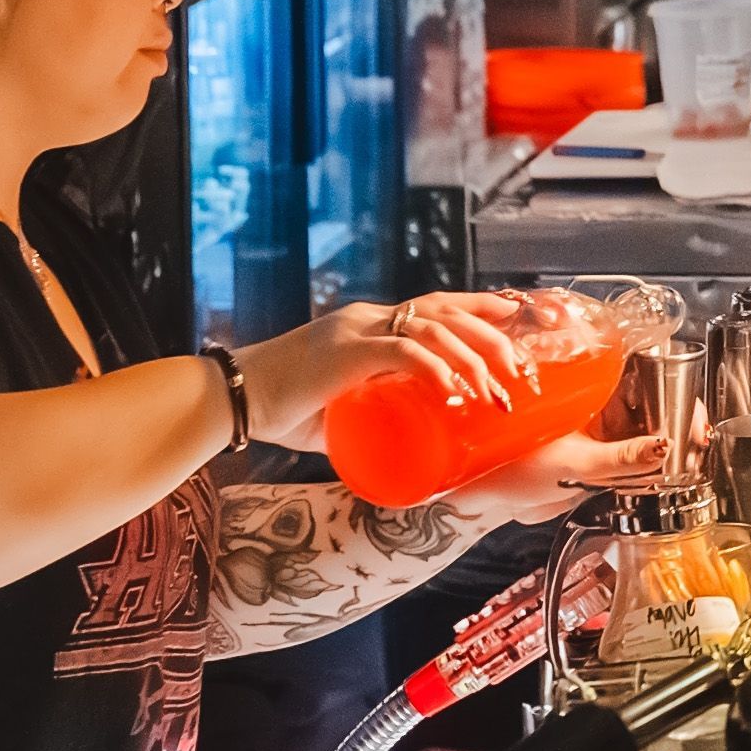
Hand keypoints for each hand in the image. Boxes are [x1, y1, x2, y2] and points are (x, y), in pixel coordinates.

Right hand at [235, 298, 565, 447]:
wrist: (231, 402)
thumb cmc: (279, 410)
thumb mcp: (338, 407)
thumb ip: (367, 413)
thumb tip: (397, 445)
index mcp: (368, 325)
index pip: (434, 304)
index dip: (477, 307)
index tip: (514, 316)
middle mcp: (366, 319)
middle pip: (444, 311)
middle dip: (490, 333)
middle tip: (520, 366)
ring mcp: (356, 332)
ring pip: (432, 329)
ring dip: (472, 360)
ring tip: (495, 394)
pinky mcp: (345, 353)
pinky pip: (402, 352)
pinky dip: (435, 369)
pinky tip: (456, 391)